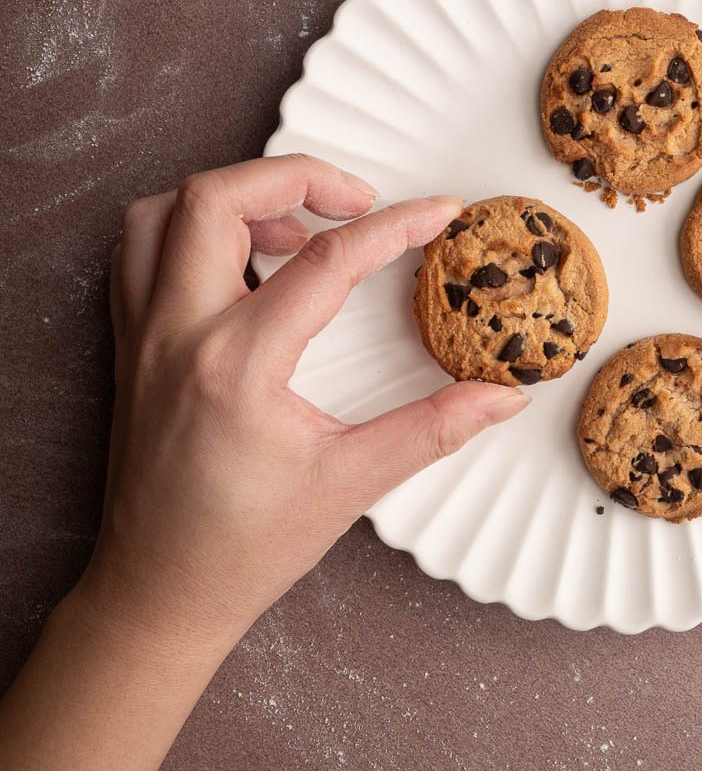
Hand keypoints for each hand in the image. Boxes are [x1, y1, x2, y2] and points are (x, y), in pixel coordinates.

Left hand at [80, 154, 526, 656]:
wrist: (158, 594)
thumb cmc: (242, 548)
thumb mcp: (351, 484)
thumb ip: (435, 429)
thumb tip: (506, 396)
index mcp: (239, 365)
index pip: (327, 259)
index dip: (396, 225)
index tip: (440, 214)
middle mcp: (177, 335)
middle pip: (216, 198)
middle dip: (296, 176)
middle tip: (355, 200)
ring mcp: (141, 336)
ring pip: (160, 214)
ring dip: (230, 199)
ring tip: (292, 229)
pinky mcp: (126, 346)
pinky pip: (136, 253)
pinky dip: (183, 231)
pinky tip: (239, 262)